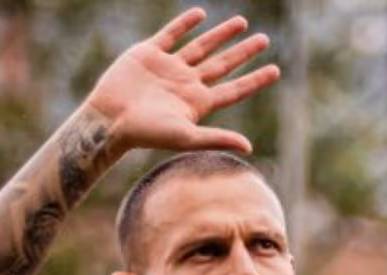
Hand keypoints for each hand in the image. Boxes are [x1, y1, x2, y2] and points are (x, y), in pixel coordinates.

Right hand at [86, 7, 280, 154]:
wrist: (110, 119)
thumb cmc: (146, 133)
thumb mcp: (185, 137)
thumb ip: (217, 138)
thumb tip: (249, 147)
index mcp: (198, 103)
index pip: (234, 89)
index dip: (255, 80)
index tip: (276, 70)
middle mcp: (187, 83)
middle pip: (223, 64)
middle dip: (243, 52)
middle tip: (265, 40)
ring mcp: (169, 67)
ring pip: (201, 46)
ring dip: (221, 35)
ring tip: (242, 22)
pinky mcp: (149, 53)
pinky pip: (171, 34)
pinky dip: (185, 24)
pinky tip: (200, 15)